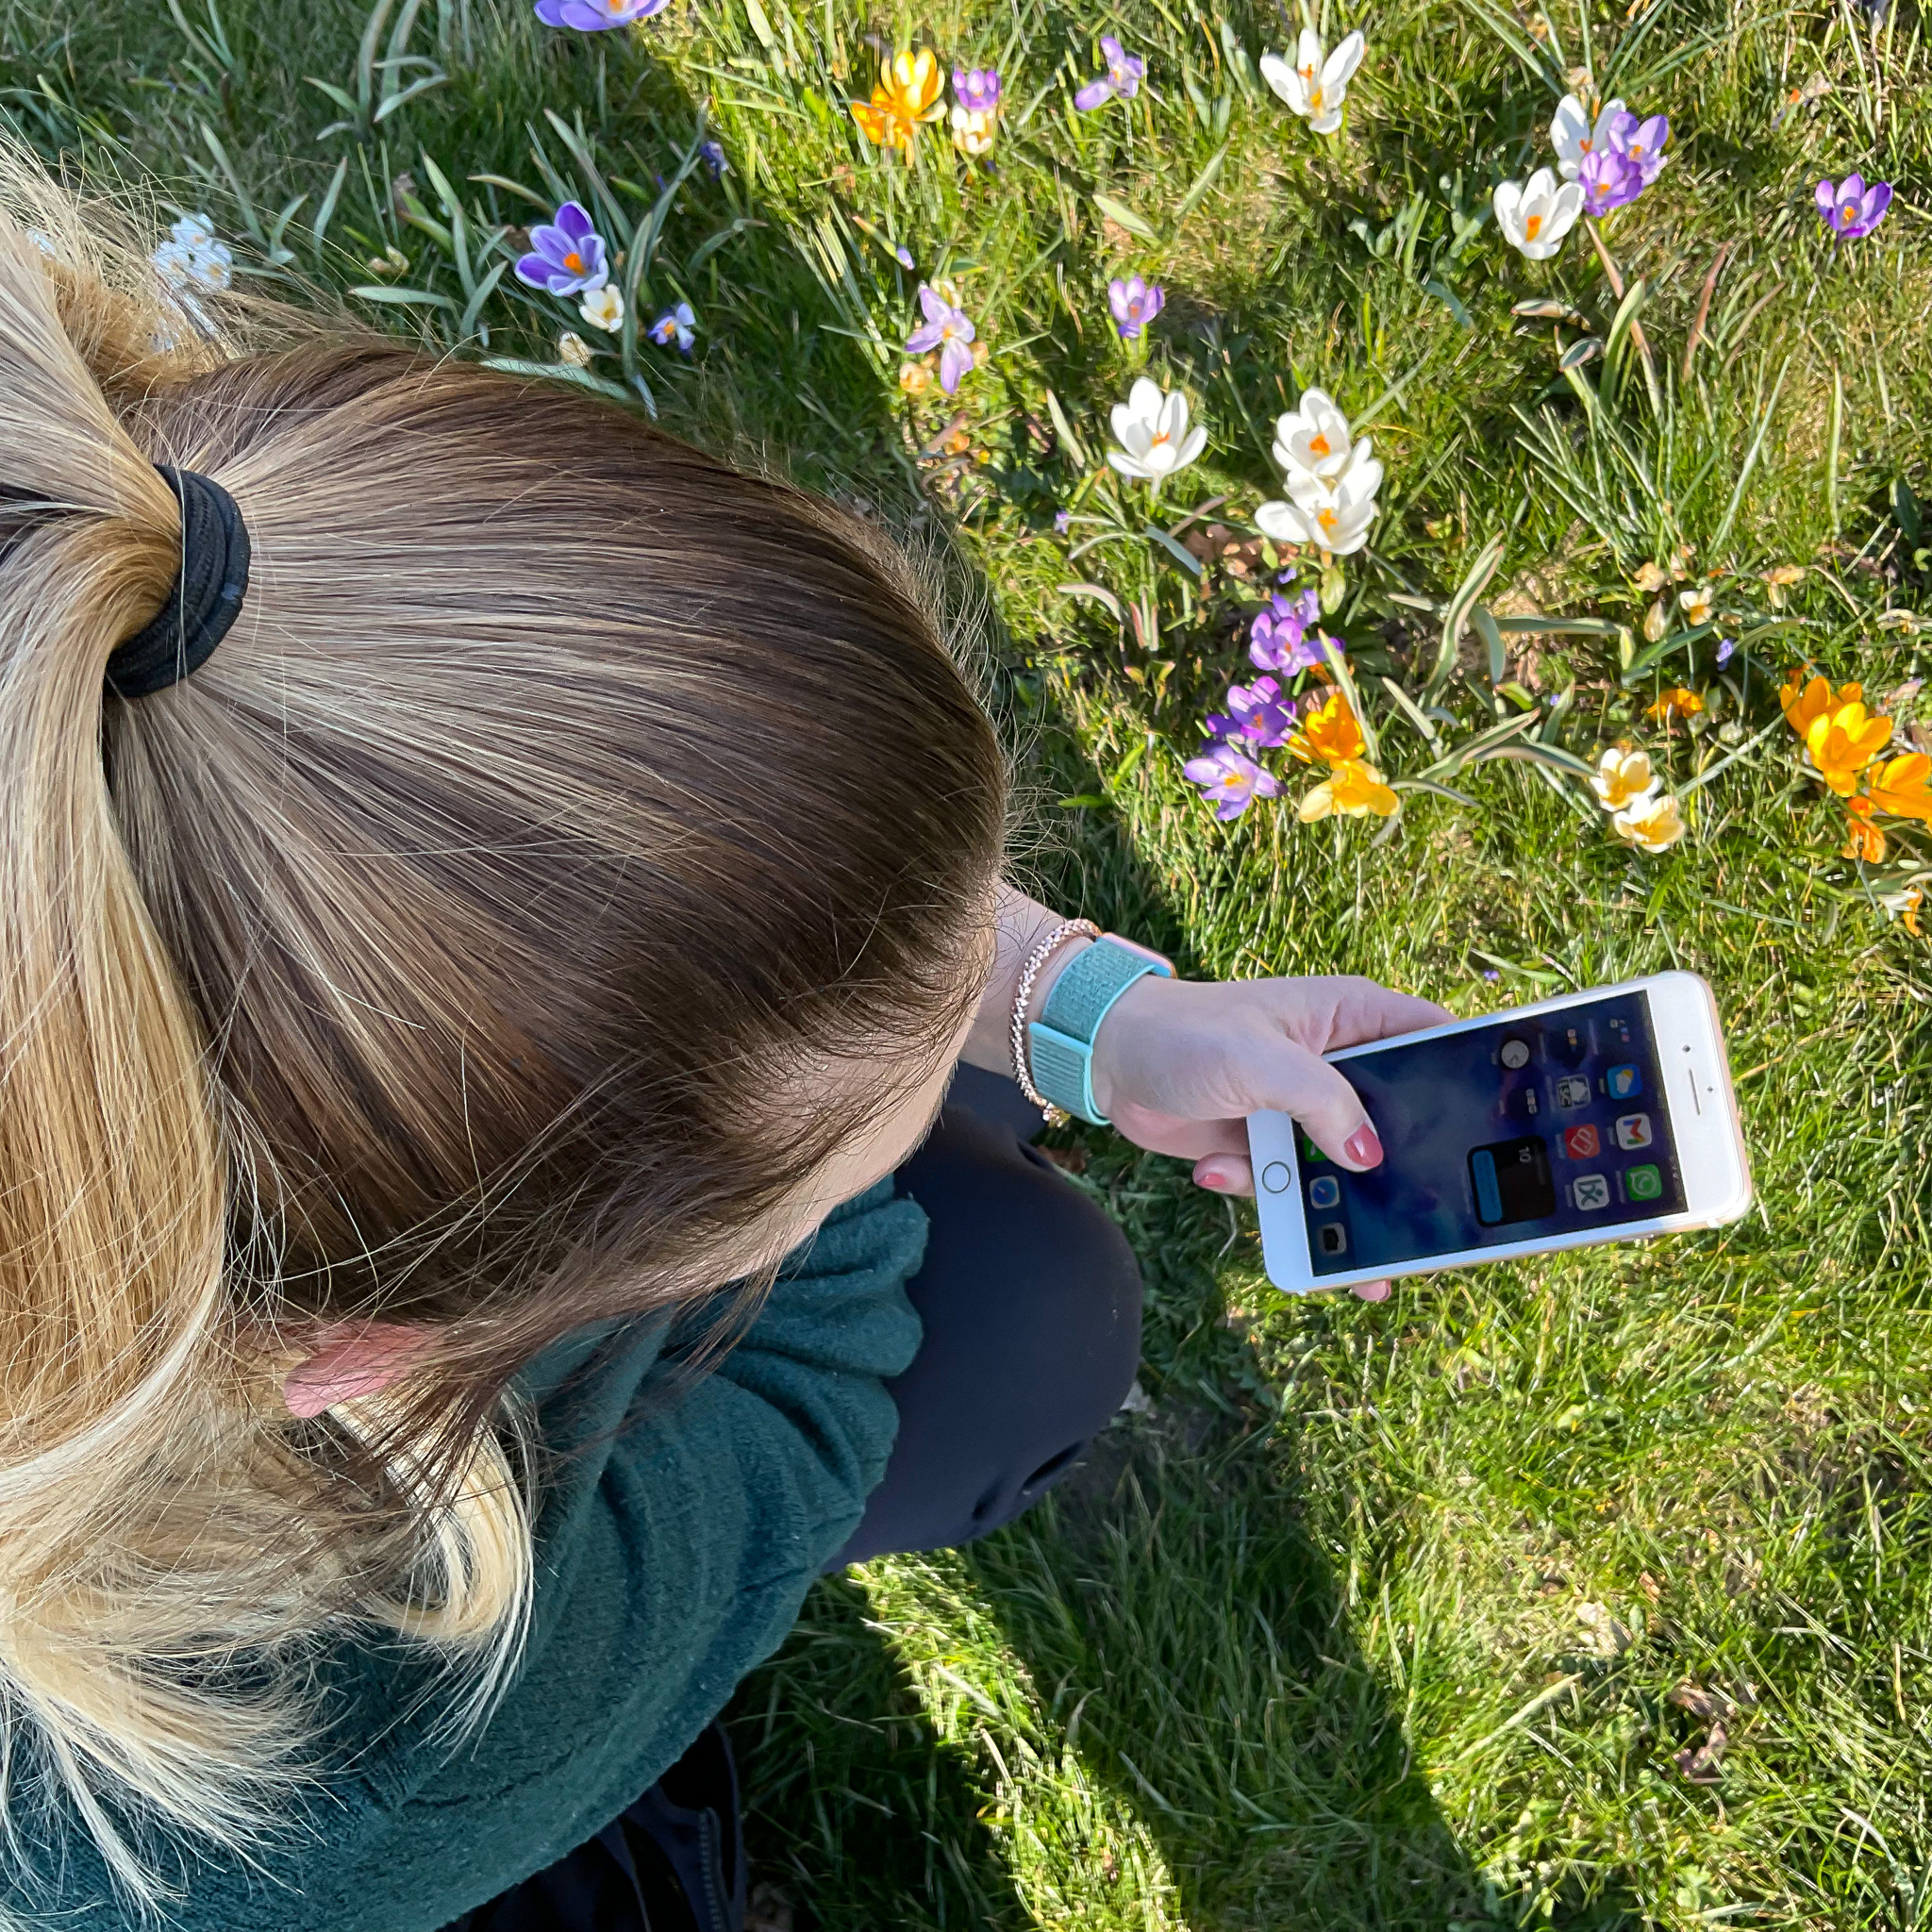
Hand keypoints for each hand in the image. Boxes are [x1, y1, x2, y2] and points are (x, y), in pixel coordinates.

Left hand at [1087, 971, 1451, 1300]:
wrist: (1103, 1058)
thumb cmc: (1181, 1034)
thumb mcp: (1260, 1062)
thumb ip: (1324, 1104)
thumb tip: (1370, 1157)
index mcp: (1351, 1019)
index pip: (1434, 1042)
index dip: (1466, 1081)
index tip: (1494, 1132)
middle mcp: (1336, 1064)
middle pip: (1398, 1125)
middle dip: (1400, 1174)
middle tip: (1419, 1228)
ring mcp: (1301, 1108)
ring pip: (1346, 1170)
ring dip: (1329, 1205)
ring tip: (1332, 1253)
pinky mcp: (1267, 1144)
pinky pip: (1291, 1187)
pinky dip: (1262, 1193)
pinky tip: (1216, 1169)